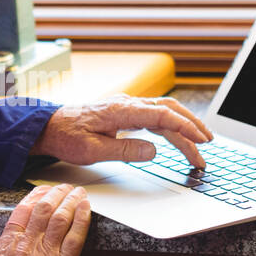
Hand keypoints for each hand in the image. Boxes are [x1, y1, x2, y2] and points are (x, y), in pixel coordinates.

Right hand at [0, 184, 90, 255]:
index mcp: (6, 245)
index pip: (22, 210)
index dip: (35, 197)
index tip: (43, 191)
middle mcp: (26, 245)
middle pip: (44, 209)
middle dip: (56, 195)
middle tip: (65, 188)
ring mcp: (45, 255)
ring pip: (61, 218)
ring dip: (71, 201)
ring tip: (78, 193)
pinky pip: (75, 237)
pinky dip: (82, 219)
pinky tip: (86, 208)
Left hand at [29, 96, 212, 168]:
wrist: (48, 126)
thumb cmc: (66, 137)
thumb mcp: (92, 151)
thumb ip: (125, 150)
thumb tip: (154, 151)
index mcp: (121, 111)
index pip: (162, 116)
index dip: (185, 128)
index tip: (200, 141)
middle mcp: (126, 104)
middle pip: (169, 111)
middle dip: (191, 127)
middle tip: (207, 146)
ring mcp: (126, 107)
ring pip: (163, 112)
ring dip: (183, 126)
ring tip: (199, 144)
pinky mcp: (124, 112)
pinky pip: (153, 116)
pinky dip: (170, 125)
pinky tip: (177, 136)